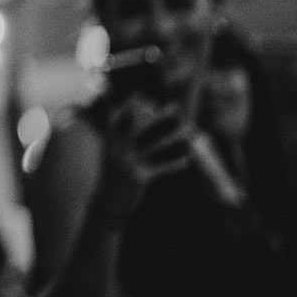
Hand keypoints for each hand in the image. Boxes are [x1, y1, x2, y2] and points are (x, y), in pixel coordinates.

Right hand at [94, 94, 195, 219]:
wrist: (107, 204)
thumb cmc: (112, 177)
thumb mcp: (109, 155)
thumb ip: (112, 137)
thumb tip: (114, 121)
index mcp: (109, 141)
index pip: (118, 117)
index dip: (128, 104)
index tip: (140, 93)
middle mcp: (117, 149)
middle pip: (141, 127)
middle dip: (158, 116)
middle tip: (174, 105)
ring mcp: (128, 163)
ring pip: (156, 145)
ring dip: (174, 135)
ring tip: (189, 129)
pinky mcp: (139, 177)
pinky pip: (161, 166)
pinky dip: (174, 162)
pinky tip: (185, 158)